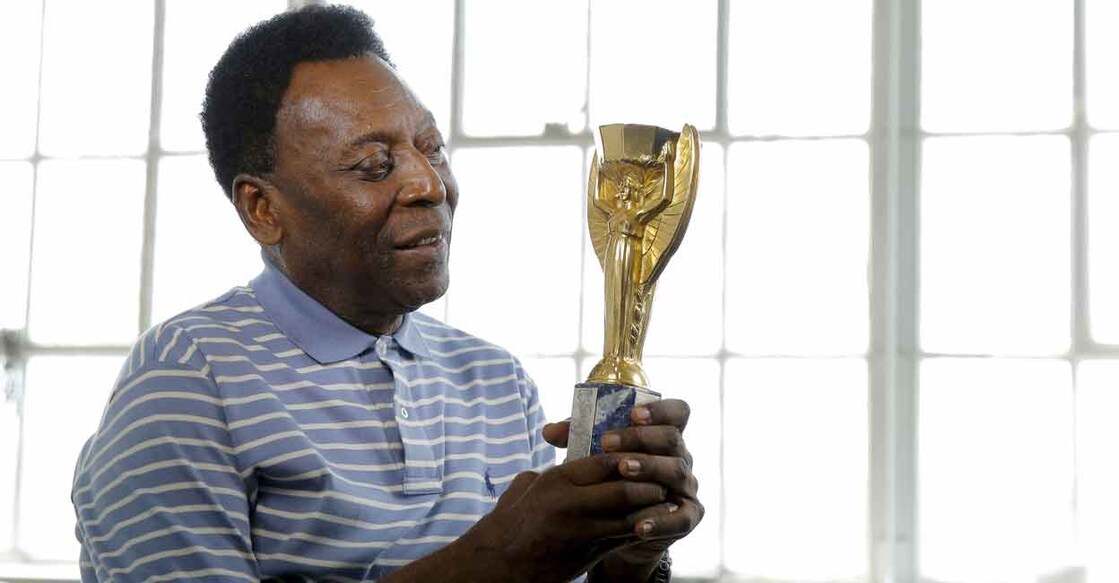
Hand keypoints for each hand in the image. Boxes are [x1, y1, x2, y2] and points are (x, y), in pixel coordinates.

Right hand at [456, 452, 668, 582]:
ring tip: (664, 499)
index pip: (604, 460)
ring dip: (651, 507)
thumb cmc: (510, 523)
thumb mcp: (527, 487)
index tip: (643, 452)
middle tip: (662, 477)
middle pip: (622, 487)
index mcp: (556, 481)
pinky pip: (623, 539)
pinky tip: (652, 523)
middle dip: (647, 482)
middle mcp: (569, 504)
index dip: (629, 455)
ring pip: (629, 515)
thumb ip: (553, 471)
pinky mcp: (587, 556)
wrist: (498, 564)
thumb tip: (570, 456)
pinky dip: (641, 529)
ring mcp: (580, 532)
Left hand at [543, 399, 703, 569]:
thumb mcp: (594, 455)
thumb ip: (577, 439)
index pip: (677, 412)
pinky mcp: (689, 516)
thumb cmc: (608, 478)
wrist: (617, 526)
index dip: (660, 410)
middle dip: (640, 438)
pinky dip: (661, 520)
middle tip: (607, 442)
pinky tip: (639, 524)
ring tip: (622, 471)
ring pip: (676, 471)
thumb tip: (549, 432)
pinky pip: (681, 518)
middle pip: (672, 438)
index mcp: (663, 434)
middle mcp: (680, 456)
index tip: (632, 413)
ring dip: (649, 468)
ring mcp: (686, 486)